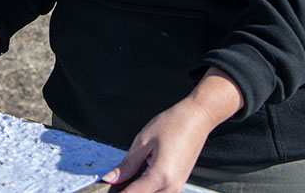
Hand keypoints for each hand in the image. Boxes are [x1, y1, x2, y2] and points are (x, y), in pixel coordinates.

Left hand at [102, 70, 242, 192]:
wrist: (198, 118)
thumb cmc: (175, 124)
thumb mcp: (144, 141)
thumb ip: (127, 164)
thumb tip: (111, 178)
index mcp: (161, 176)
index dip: (117, 192)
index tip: (106, 188)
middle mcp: (171, 186)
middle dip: (126, 191)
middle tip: (114, 182)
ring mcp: (177, 186)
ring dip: (137, 190)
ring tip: (127, 177)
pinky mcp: (179, 183)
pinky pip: (160, 192)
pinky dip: (147, 187)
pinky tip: (140, 176)